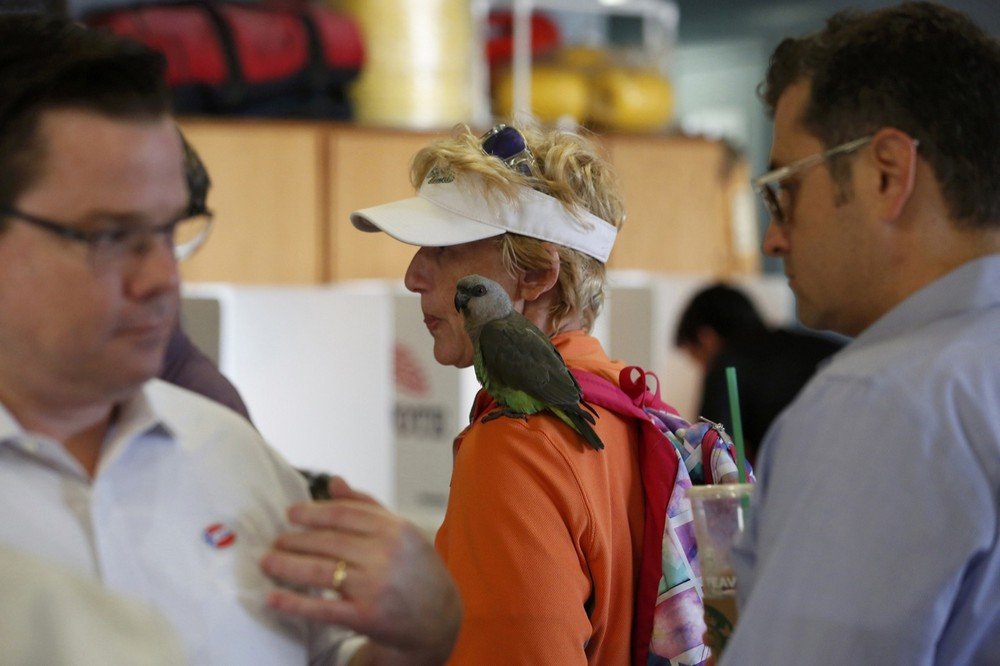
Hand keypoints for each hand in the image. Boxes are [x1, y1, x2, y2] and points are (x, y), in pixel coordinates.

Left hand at [260, 476, 460, 664]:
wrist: (440, 618)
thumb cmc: (417, 569)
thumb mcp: (401, 531)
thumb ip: (366, 505)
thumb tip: (333, 481)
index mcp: (395, 529)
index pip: (343, 515)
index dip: (313, 513)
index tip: (291, 514)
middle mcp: (386, 555)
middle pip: (328, 542)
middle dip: (296, 540)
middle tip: (276, 540)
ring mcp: (376, 587)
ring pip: (320, 571)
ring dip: (287, 565)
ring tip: (268, 561)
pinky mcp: (366, 618)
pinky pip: (323, 608)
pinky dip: (294, 602)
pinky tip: (272, 597)